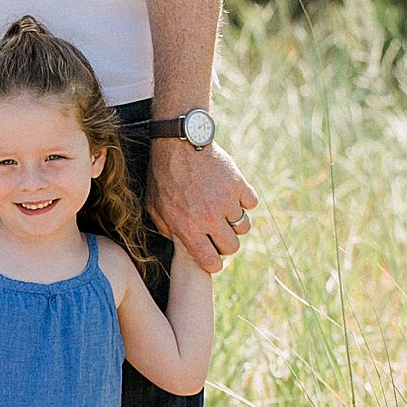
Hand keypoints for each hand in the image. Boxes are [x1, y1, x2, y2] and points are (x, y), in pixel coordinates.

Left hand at [146, 141, 257, 275]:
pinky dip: (244, 200)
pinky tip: (231, 193)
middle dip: (225, 242)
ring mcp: (226, 201)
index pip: (211, 262)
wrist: (178, 143)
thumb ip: (167, 229)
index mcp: (187, 228)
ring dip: (235, 221)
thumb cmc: (162, 175)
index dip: (214, 263)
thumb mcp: (154, 206)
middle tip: (218, 231)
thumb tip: (179, 244)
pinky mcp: (238, 184)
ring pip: (244, 226)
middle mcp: (209, 218)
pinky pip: (251, 203)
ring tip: (224, 210)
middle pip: (232, 247)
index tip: (213, 256)